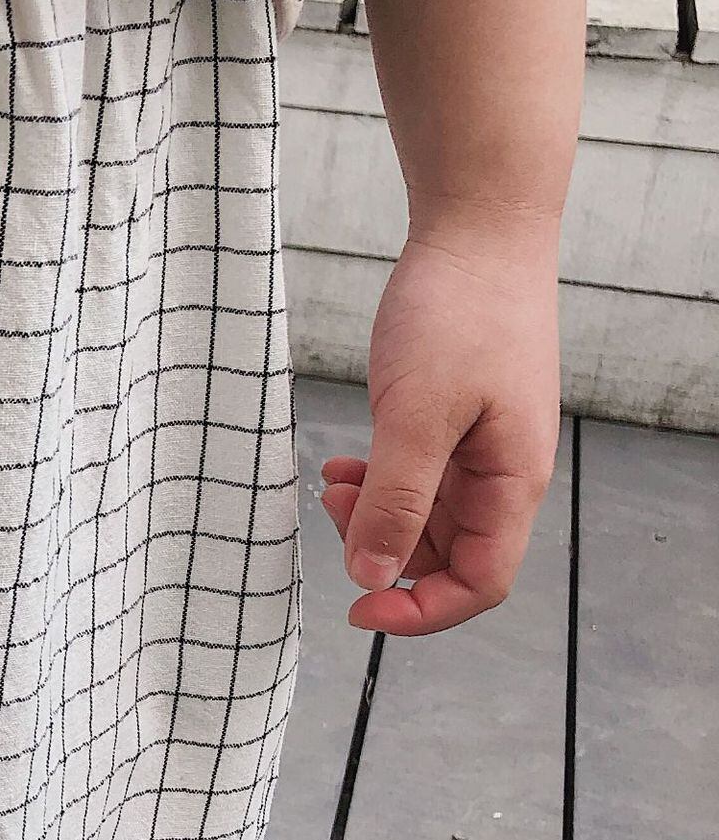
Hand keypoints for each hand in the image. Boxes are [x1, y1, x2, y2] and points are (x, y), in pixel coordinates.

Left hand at [320, 214, 561, 634]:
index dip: (419, 611)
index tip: (356, 609)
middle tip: (331, 516)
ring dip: (373, 517)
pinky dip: (374, 483)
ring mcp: (478, 447)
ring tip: (327, 486)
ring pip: (425, 519)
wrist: (477, 228)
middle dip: (385, 556)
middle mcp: (502, 474)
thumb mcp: (418, 414)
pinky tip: (339, 465)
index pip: (479, 583)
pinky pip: (415, 478)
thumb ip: (398, 501)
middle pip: (448, 558)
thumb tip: (374, 577)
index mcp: (512, 482)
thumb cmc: (460, 311)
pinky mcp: (452, 420)